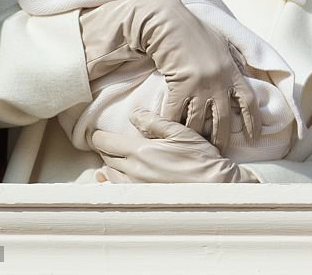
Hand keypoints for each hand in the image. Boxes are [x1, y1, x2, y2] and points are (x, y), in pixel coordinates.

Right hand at [80, 0, 260, 149]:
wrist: (171, 25)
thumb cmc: (196, 32)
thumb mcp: (223, 45)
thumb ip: (235, 61)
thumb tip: (244, 71)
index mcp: (233, 73)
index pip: (249, 103)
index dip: (253, 122)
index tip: (255, 138)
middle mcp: (219, 83)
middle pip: (223, 120)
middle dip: (221, 139)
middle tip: (218, 152)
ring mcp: (200, 87)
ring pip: (198, 122)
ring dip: (195, 136)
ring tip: (193, 146)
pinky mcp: (180, 88)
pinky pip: (176, 115)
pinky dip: (173, 125)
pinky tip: (170, 133)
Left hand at [92, 109, 254, 182]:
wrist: (214, 185)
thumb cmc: (200, 157)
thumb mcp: (180, 131)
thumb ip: (154, 122)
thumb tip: (134, 114)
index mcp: (140, 151)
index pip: (105, 142)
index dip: (98, 135)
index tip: (97, 132)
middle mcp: (133, 170)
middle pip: (107, 157)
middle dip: (106, 148)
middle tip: (108, 141)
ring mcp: (137, 186)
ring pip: (111, 174)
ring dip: (110, 164)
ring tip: (114, 157)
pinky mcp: (143, 197)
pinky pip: (117, 189)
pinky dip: (111, 182)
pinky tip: (109, 178)